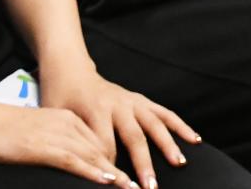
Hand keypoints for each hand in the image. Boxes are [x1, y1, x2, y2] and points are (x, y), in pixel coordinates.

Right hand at [0, 98, 137, 186]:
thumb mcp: (35, 135)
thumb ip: (53, 146)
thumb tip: (67, 163)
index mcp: (66, 119)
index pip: (100, 142)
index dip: (118, 160)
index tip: (133, 175)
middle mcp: (66, 124)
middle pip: (103, 149)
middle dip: (124, 169)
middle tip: (141, 185)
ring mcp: (55, 134)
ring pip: (93, 156)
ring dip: (115, 175)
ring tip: (132, 188)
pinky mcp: (42, 147)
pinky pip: (73, 160)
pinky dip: (92, 171)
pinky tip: (107, 180)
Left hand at [42, 63, 202, 188]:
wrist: (71, 73)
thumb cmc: (59, 100)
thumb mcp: (55, 119)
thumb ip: (68, 141)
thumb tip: (76, 170)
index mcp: (94, 108)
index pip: (104, 143)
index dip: (109, 166)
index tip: (116, 185)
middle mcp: (118, 103)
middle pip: (134, 136)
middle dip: (144, 163)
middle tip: (150, 186)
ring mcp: (133, 101)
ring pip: (154, 124)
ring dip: (168, 145)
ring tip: (179, 163)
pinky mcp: (142, 100)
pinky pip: (165, 113)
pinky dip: (180, 126)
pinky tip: (194, 140)